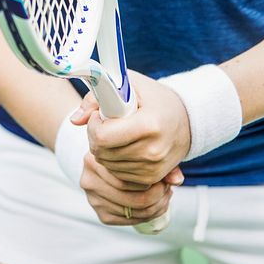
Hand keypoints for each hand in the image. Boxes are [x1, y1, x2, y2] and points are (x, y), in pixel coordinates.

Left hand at [76, 69, 191, 184]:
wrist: (188, 120)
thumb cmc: (155, 99)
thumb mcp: (129, 85)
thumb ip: (97, 98)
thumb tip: (75, 120)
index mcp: (149, 125)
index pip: (103, 136)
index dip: (94, 124)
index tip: (101, 114)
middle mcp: (153, 150)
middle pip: (102, 152)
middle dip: (96, 137)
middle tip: (107, 124)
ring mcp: (153, 168)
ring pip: (107, 165)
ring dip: (104, 150)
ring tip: (118, 134)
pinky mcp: (152, 178)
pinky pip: (118, 174)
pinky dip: (114, 161)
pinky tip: (124, 147)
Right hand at [80, 153, 182, 225]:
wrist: (111, 163)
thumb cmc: (128, 154)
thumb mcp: (142, 151)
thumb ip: (161, 162)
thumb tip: (177, 180)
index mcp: (94, 159)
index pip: (128, 178)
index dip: (153, 180)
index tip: (165, 175)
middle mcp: (89, 180)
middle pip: (133, 197)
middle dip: (157, 195)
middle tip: (168, 188)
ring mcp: (93, 199)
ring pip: (134, 211)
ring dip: (156, 206)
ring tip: (165, 195)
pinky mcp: (102, 214)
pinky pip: (130, 220)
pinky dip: (149, 215)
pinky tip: (157, 205)